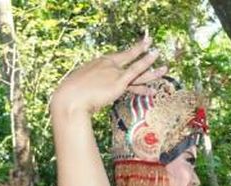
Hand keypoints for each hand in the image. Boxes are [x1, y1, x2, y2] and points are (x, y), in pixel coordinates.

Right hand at [50, 37, 167, 115]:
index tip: (131, 52)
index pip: (115, 58)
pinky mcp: (119, 82)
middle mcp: (107, 64)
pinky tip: (158, 66)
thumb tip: (85, 93)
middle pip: (127, 56)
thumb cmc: (70, 95)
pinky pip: (137, 73)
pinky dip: (148, 68)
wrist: (70, 99)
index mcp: (97, 63)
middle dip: (139, 49)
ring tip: (161, 58)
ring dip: (150, 62)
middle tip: (149, 42)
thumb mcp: (78, 86)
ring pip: (137, 67)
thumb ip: (87, 85)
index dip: (125, 55)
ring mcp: (114, 72)